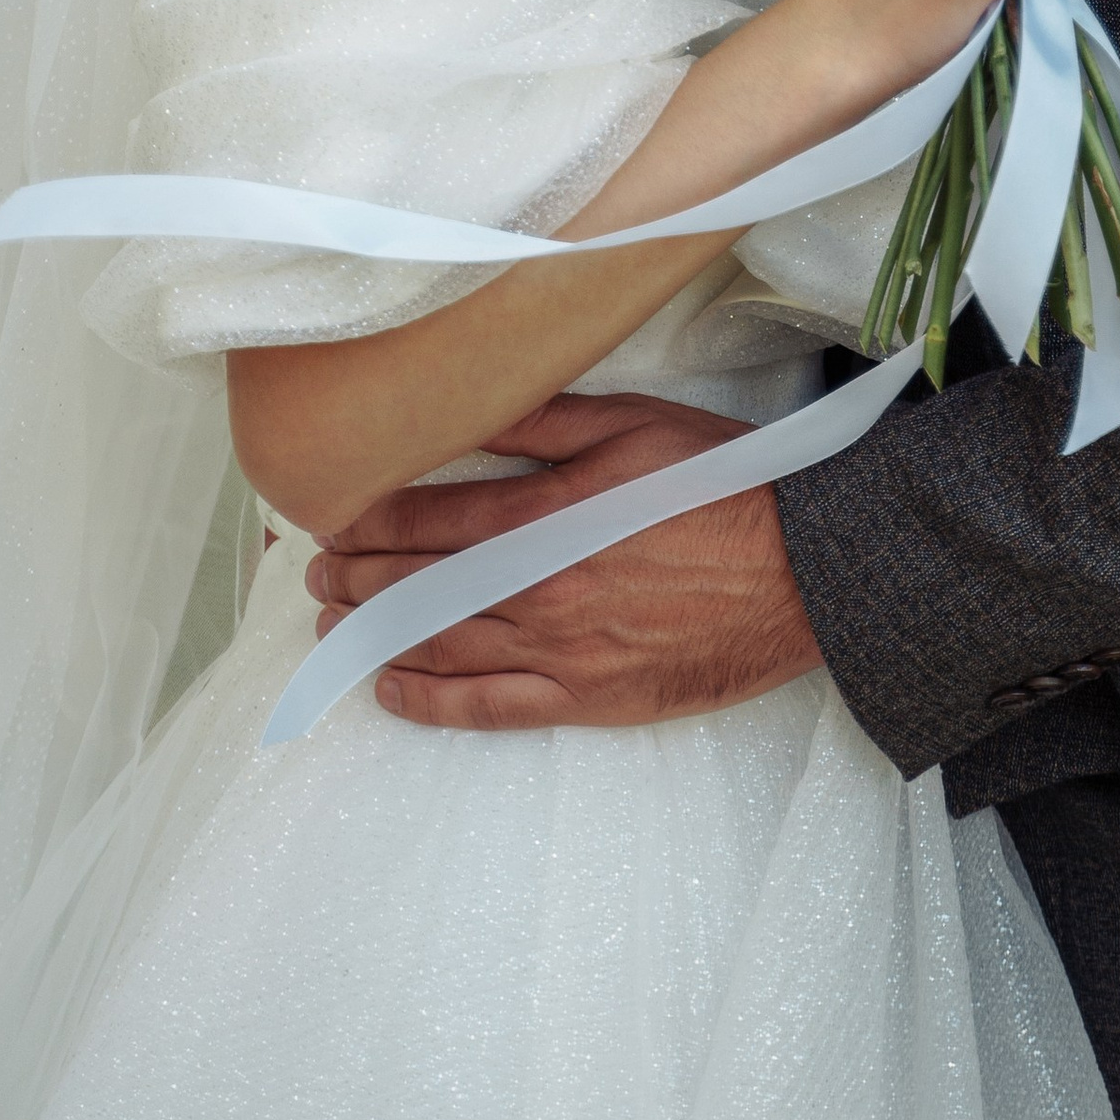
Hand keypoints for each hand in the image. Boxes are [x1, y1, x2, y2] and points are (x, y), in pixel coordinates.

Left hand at [304, 392, 822, 730]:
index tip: (328, 512)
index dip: (366, 519)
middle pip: (417, 589)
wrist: (806, 571)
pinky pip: (488, 709)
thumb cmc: (724, 485)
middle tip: (314, 569)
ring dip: (374, 634)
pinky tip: (391, 689)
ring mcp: (560, 652)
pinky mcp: (587, 698)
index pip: (424, 522)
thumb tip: (462, 411)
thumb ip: (539, 423)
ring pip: (439, 647)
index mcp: (544, 519)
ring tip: (333, 621)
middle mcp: (537, 592)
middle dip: (355, 577)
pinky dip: (430, 701)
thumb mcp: (631, 426)